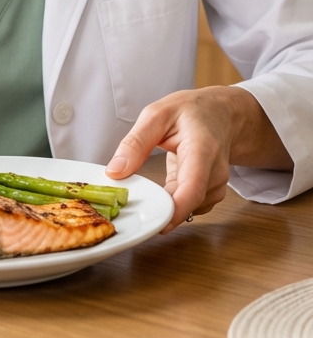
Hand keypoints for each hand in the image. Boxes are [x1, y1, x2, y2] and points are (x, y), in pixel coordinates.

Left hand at [105, 86, 291, 232]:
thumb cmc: (192, 111)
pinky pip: (187, 207)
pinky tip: (159, 191)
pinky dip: (170, 203)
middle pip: (189, 203)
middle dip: (159, 209)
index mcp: (202, 149)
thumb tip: (115, 172)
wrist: (222, 113)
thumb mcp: (157, 115)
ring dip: (163, 205)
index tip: (155, 225)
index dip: (175, 211)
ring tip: (145, 189)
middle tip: (130, 206)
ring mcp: (215, 185)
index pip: (193, 187)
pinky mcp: (209, 194)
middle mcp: (215, 172)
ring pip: (187, 208)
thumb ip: (136, 143)